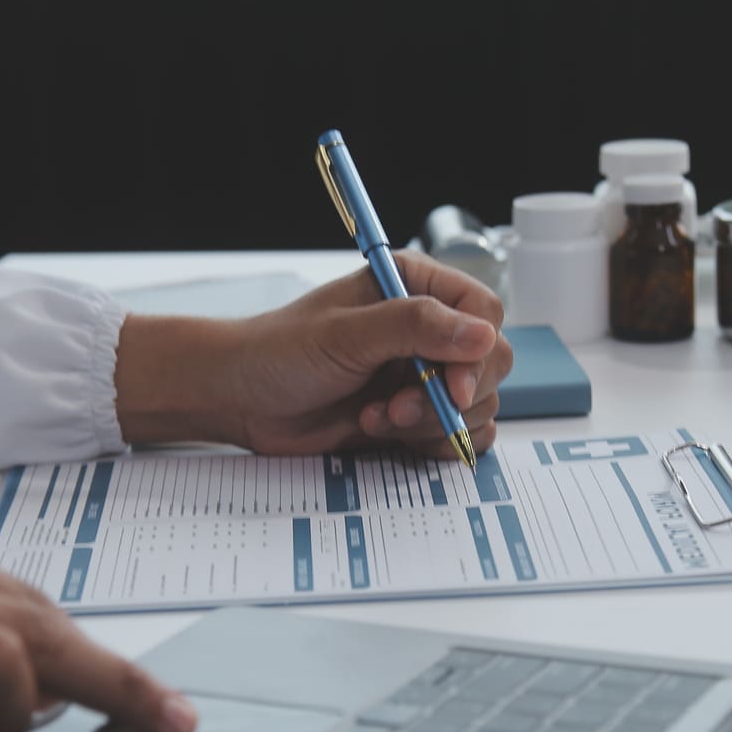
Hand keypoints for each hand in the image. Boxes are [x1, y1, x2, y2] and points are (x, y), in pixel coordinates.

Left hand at [114, 251, 513, 460]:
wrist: (242, 400)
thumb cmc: (279, 352)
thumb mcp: (346, 334)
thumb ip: (414, 327)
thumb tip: (479, 334)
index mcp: (415, 287)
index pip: (483, 314)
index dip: (477, 354)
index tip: (452, 387)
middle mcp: (426, 330)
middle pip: (489, 364)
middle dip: (451, 396)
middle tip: (399, 407)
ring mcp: (421, 375)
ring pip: (476, 406)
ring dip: (431, 422)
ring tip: (378, 418)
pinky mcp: (412, 416)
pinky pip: (457, 435)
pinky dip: (430, 443)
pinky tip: (382, 432)